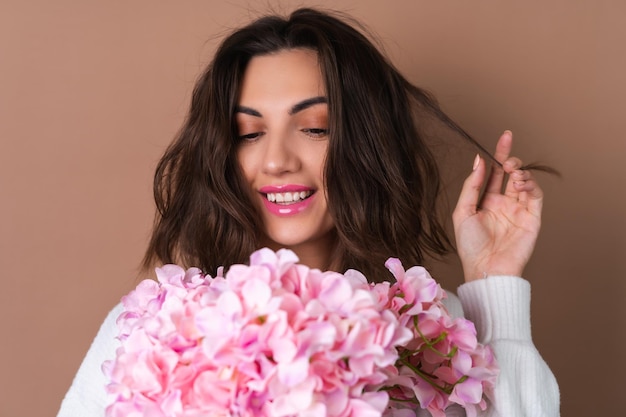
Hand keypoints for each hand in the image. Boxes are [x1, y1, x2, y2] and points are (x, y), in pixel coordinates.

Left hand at [452, 131, 542, 281]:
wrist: (485, 270)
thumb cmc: (470, 246)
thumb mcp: (463, 211)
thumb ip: (472, 185)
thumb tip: (479, 160)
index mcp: (486, 201)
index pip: (494, 173)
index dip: (498, 154)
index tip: (504, 136)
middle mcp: (504, 203)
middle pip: (511, 174)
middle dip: (511, 160)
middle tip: (507, 159)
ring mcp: (519, 210)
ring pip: (525, 182)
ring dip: (520, 172)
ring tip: (512, 171)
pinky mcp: (532, 219)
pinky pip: (535, 196)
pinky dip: (530, 185)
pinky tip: (520, 181)